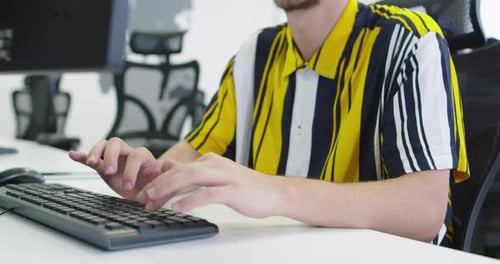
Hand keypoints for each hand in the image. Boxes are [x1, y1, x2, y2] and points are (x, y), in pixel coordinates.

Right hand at [68, 137, 160, 201]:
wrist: (149, 190)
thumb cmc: (155, 187)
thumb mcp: (158, 187)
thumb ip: (156, 187)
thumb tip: (155, 194)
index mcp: (145, 158)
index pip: (136, 155)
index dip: (131, 169)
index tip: (129, 185)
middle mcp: (128, 154)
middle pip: (116, 143)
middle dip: (111, 156)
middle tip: (109, 172)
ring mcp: (115, 158)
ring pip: (103, 146)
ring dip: (95, 152)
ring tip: (91, 162)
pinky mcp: (104, 166)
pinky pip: (92, 158)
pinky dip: (82, 156)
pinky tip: (73, 155)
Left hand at [136, 153, 284, 217]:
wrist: (275, 192)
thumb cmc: (246, 188)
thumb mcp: (219, 177)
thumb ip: (197, 174)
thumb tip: (173, 171)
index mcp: (210, 161)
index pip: (179, 168)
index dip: (159, 180)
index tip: (145, 193)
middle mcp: (215, 165)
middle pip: (180, 171)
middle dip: (158, 184)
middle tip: (142, 197)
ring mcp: (224, 176)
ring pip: (190, 178)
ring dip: (168, 189)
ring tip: (152, 200)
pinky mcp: (233, 190)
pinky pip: (207, 194)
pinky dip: (189, 200)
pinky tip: (177, 207)